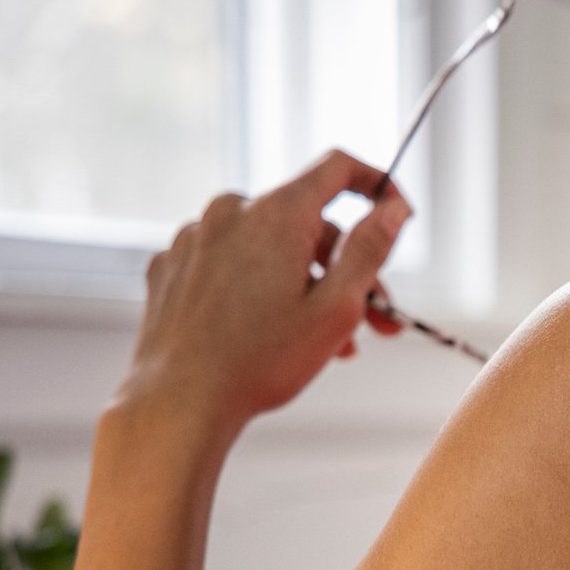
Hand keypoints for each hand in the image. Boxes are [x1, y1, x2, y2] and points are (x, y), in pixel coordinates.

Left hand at [113, 148, 412, 440]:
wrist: (181, 400)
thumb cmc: (259, 361)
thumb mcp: (337, 308)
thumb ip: (370, 250)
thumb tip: (393, 209)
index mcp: (276, 214)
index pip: (337, 169)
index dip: (376, 184)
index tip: (396, 211)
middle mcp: (231, 212)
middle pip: (308, 223)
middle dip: (346, 268)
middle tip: (374, 319)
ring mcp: (196, 237)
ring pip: (270, 246)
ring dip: (305, 283)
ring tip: (324, 340)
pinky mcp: (174, 264)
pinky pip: (230, 262)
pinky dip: (258, 287)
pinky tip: (267, 329)